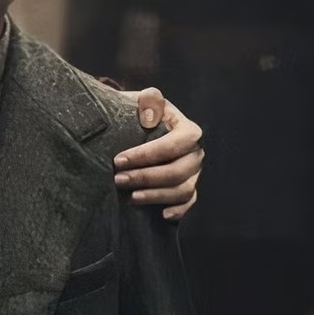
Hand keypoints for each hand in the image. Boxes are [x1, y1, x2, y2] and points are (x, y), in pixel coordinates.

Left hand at [113, 87, 203, 221]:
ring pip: (182, 189)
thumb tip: (150, 117)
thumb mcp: (142, 100)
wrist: (138, 126)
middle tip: (118, 179)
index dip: (147, 154)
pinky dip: (179, 210)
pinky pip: (190, 202)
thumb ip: (149, 100)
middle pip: (178, 171)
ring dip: (156, 195)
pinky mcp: (189, 187)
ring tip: (130, 196)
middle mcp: (195, 152)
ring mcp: (194, 172)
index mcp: (187, 129)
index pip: (174, 144)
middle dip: (146, 177)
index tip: (119, 160)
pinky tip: (163, 214)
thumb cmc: (140, 113)